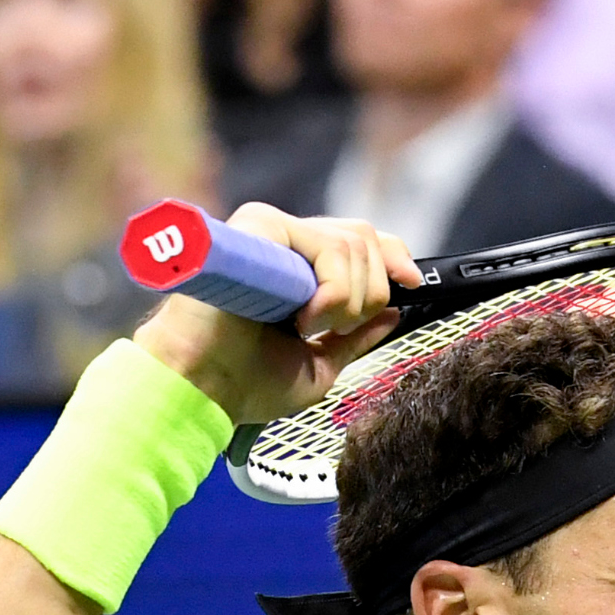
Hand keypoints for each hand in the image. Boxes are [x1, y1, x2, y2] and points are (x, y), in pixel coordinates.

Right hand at [132, 203, 421, 423]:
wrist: (203, 389)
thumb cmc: (246, 382)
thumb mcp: (320, 365)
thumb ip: (356, 337)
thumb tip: (393, 312)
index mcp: (299, 268)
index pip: (361, 240)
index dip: (393, 257)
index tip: (412, 284)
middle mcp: (287, 243)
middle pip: (366, 239)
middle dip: (370, 293)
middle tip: (332, 330)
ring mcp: (272, 231)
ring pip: (354, 245)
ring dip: (347, 302)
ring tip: (306, 329)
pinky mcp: (259, 226)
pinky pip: (326, 246)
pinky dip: (331, 291)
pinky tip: (302, 319)